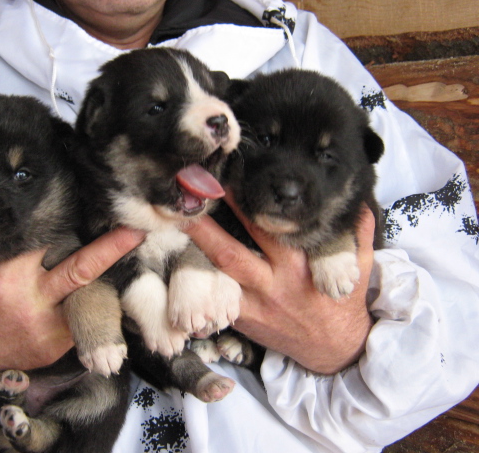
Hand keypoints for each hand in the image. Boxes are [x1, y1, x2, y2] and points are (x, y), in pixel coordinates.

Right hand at [0, 227, 143, 394]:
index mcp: (6, 277)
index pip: (45, 240)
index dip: (66, 220)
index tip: (86, 201)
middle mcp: (33, 303)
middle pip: (82, 269)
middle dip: (112, 248)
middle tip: (137, 229)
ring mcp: (48, 329)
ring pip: (90, 297)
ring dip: (110, 277)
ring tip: (133, 255)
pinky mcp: (56, 347)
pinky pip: (82, 319)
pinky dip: (94, 302)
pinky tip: (109, 287)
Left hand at [184, 195, 374, 374]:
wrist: (337, 349)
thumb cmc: (343, 301)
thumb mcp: (358, 264)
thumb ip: (354, 230)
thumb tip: (355, 197)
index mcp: (301, 264)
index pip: (269, 228)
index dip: (244, 206)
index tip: (225, 182)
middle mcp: (274, 283)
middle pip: (231, 251)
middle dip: (205, 226)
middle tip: (184, 202)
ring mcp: (255, 305)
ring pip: (218, 277)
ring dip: (194, 252)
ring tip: (174, 228)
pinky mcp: (245, 320)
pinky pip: (218, 299)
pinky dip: (200, 283)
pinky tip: (180, 264)